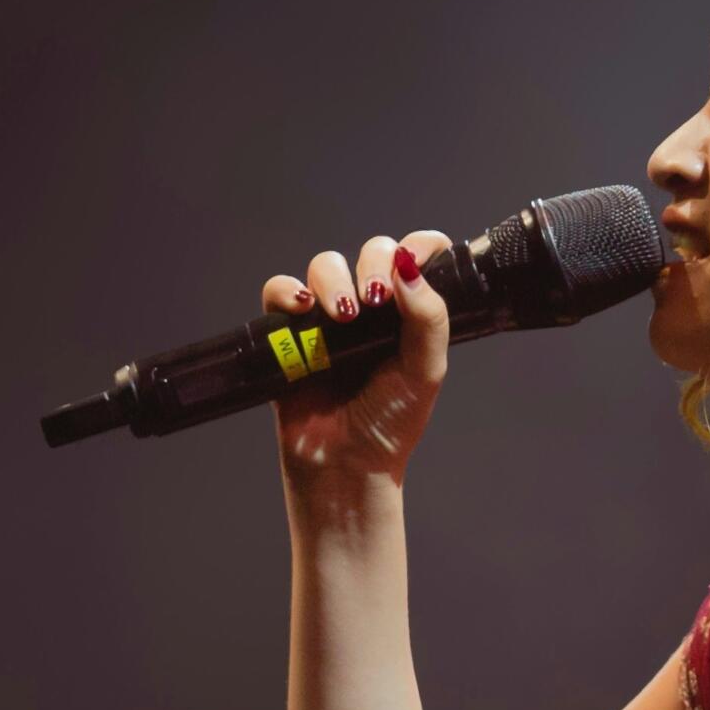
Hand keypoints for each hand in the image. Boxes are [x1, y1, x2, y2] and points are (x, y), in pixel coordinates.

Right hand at [260, 229, 455, 494]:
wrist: (345, 463)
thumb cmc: (389, 422)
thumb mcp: (425, 372)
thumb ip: (428, 319)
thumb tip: (410, 267)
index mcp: (409, 312)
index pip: (418, 257)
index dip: (419, 246)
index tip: (415, 259)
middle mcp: (370, 308)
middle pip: (371, 251)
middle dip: (373, 263)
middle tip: (375, 299)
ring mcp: (328, 317)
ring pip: (325, 266)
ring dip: (333, 280)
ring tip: (342, 316)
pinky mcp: (289, 332)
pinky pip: (280, 291)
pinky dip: (287, 291)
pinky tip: (302, 309)